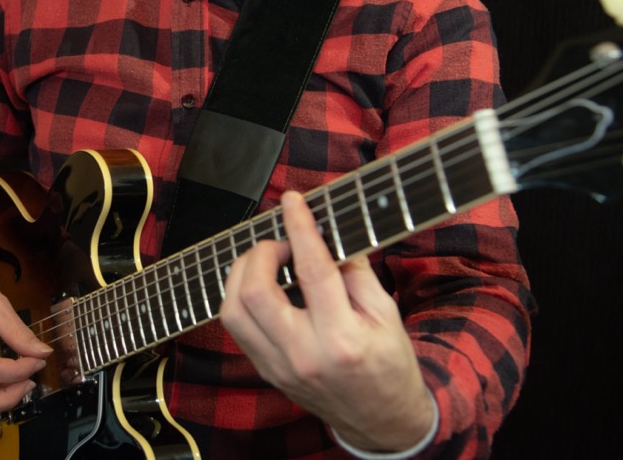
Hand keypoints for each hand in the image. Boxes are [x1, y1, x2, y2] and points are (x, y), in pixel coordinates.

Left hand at [220, 191, 435, 452]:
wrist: (381, 421)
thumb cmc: (389, 365)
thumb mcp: (387, 315)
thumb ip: (355, 273)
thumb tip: (327, 233)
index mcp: (342, 340)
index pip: (312, 271)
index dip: (299, 228)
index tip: (293, 201)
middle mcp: (303, 355)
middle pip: (254, 291)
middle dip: (262, 252)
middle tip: (283, 243)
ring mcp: (278, 367)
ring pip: (233, 310)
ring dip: (242, 272)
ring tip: (268, 261)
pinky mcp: (265, 371)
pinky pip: (237, 327)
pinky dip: (241, 296)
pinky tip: (261, 284)